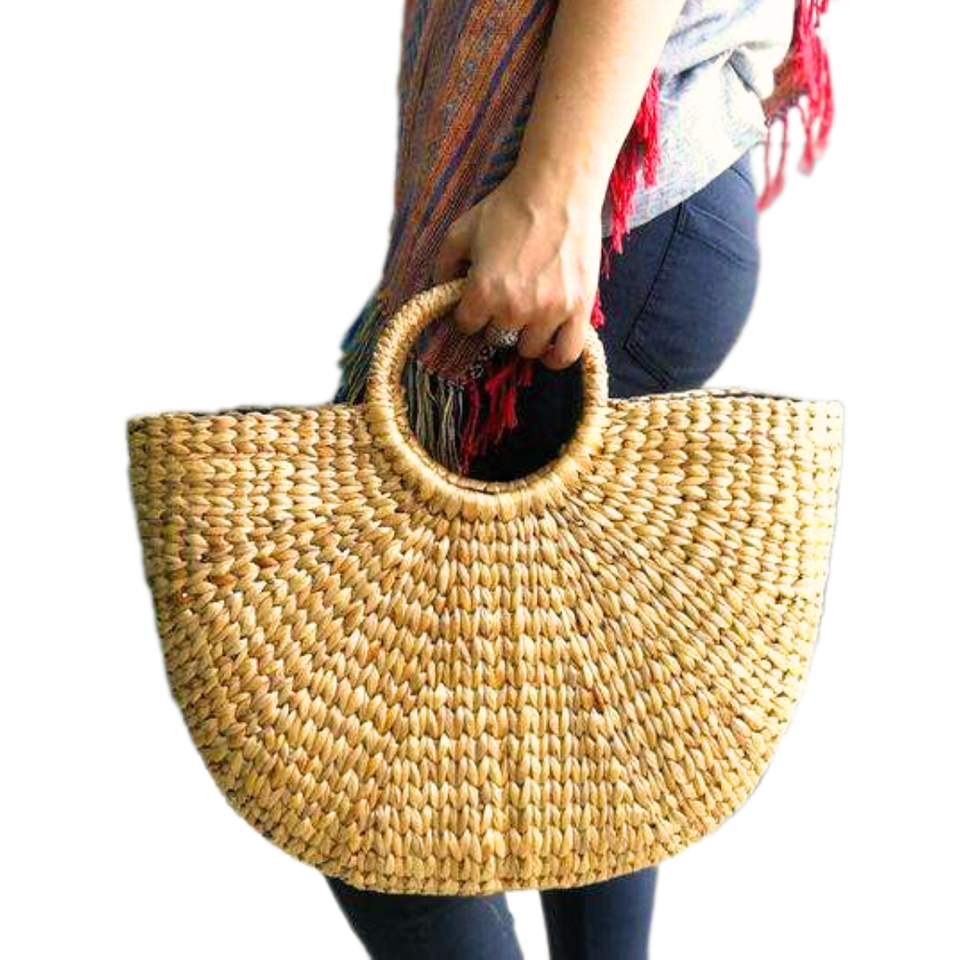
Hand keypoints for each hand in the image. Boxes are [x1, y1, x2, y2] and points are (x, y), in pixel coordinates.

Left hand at [431, 168, 601, 370]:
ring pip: (528, 348)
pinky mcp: (578, 309)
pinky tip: (549, 347)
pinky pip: (566, 353)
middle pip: (497, 337)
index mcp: (483, 291)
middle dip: (497, 320)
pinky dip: (556, 356)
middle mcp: (515, 308)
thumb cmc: (508, 206)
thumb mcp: (461, 229)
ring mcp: (549, 311)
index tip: (477, 300)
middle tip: (506, 298)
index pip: (467, 325)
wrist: (557, 189)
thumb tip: (441, 290)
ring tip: (528, 315)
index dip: (469, 312)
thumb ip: (443, 264)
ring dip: (524, 335)